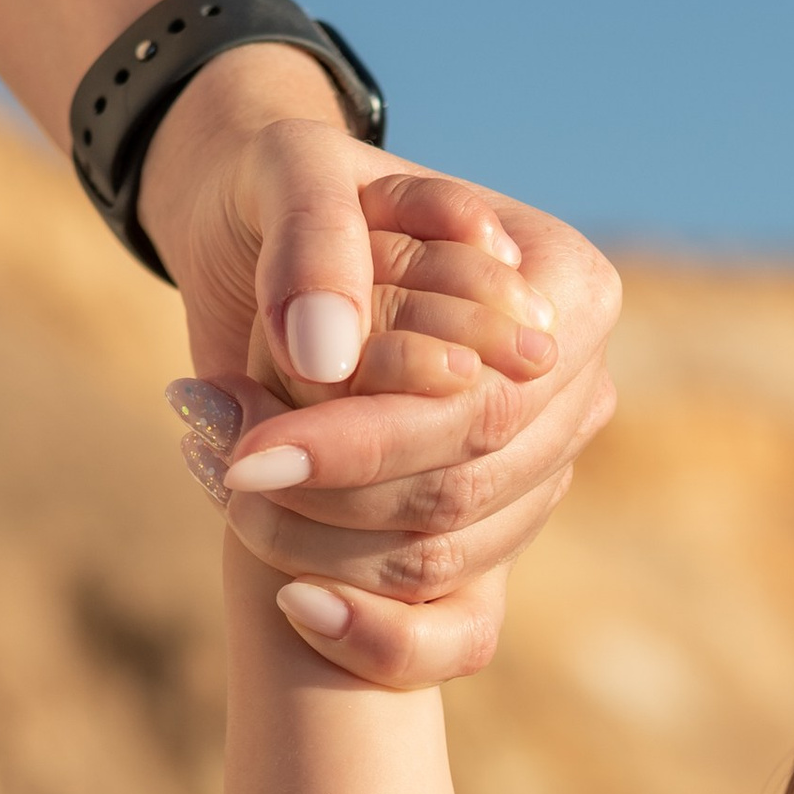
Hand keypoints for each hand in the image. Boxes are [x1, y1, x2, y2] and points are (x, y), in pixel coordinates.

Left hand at [139, 47, 620, 685]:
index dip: (371, 441)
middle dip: (336, 498)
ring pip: (446, 556)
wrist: (263, 236)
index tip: (249, 454)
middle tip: (218, 470)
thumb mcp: (287, 174)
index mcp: (571, 291)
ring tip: (218, 477)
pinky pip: (448, 615)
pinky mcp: (491, 525)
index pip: (485, 407)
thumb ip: (314, 243)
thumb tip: (330, 360)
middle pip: (468, 489)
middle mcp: (575, 388)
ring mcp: (540, 465)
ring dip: (322, 545)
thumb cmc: (287, 187)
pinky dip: (360, 618)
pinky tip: (286, 594)